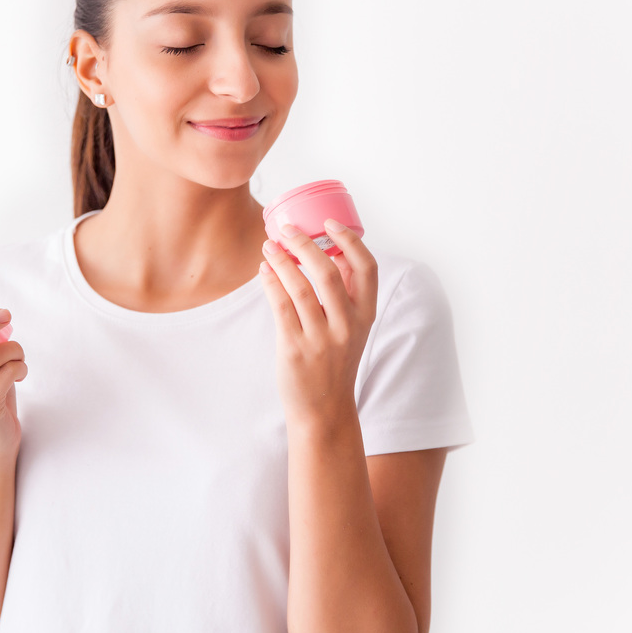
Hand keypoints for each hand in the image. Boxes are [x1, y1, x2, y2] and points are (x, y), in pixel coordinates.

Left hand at [258, 220, 378, 427]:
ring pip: (301, 286)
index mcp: (365, 317)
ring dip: (282, 259)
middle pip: (329, 272)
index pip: (367, 269)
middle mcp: (347, 326)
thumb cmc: (334, 361)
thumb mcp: (351, 329)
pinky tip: (264, 270)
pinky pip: (281, 306)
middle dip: (306, 243)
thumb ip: (345, 295)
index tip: (330, 223)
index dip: (350, 241)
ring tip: (268, 245)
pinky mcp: (295, 348)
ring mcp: (321, 339)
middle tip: (287, 229)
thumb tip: (327, 251)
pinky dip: (271, 282)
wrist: (323, 410)